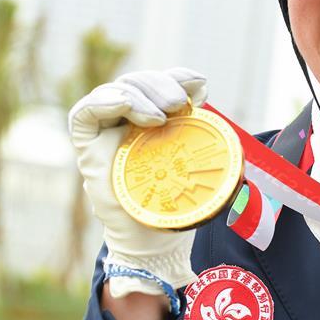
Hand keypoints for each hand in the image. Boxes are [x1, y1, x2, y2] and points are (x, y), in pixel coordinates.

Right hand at [68, 67, 207, 297]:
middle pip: (139, 83)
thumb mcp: (204, 170)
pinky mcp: (88, 147)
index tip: (200, 87)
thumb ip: (214, 148)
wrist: (154, 243)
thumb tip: (233, 133)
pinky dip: (106, 101)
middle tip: (179, 104)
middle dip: (161, 84)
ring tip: (161, 116)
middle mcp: (130, 121)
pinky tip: (127, 107)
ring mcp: (107, 132)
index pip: (163, 84)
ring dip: (140, 94)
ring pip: (117, 91)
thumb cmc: (178, 207)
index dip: (179, 77)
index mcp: (157, 120)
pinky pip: (85, 112)